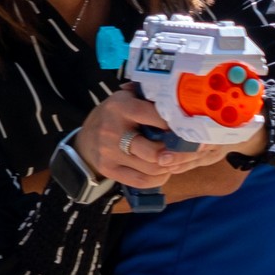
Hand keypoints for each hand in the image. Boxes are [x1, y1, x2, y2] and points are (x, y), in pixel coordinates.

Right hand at [74, 87, 219, 190]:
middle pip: (153, 150)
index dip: (175, 124)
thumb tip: (179, 94)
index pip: (154, 116)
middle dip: (175, 152)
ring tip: (177, 159)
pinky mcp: (109, 170)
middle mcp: (113, 131)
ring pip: (151, 168)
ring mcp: (110, 154)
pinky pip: (141, 181)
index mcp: (121, 107)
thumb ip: (148, 96)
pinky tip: (164, 171)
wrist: (85, 139)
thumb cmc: (114, 116)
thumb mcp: (126, 98)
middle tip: (186, 149)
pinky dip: (158, 179)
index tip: (189, 127)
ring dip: (169, 167)